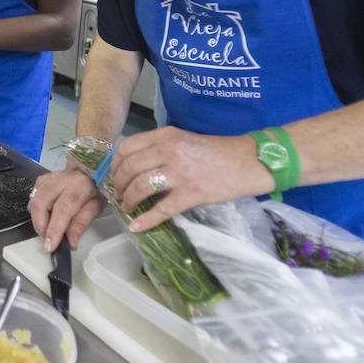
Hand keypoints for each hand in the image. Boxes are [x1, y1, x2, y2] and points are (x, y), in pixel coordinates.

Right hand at [28, 167, 105, 250]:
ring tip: (50, 229)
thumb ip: (81, 225)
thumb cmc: (92, 191)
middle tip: (49, 239)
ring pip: (34, 203)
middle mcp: (60, 179)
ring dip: (39, 221)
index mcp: (78, 185)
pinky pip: (32, 200)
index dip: (55, 229)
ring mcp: (48, 179)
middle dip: (41, 226)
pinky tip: (47, 215)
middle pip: (41, 204)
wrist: (87, 173)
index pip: (62, 209)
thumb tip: (70, 242)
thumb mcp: (95, 208)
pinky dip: (37, 213)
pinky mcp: (40, 181)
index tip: (51, 245)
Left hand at [108, 127, 271, 231]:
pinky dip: (145, 220)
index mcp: (165, 136)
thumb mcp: (183, 140)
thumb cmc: (217, 152)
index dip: (115, 164)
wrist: (249, 161)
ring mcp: (180, 173)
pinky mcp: (191, 194)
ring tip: (128, 207)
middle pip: (129, 169)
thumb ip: (160, 149)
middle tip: (119, 194)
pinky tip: (137, 226)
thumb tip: (134, 167)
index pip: (126, 148)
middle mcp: (169, 151)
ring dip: (128, 200)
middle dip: (119, 185)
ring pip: (140, 187)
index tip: (114, 175)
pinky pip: (161, 210)